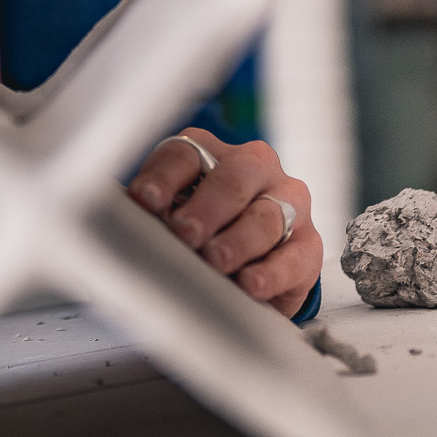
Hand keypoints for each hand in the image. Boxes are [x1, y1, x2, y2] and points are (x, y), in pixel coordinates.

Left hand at [127, 128, 321, 317]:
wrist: (253, 267)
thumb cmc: (205, 232)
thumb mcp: (177, 216)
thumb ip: (158, 215)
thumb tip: (128, 225)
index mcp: (212, 153)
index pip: (185, 154)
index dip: (162, 177)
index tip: (144, 200)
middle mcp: (255, 168)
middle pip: (233, 178)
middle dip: (206, 207)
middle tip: (185, 232)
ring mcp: (288, 202)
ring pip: (266, 215)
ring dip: (237, 240)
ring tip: (215, 260)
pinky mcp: (308, 243)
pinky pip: (294, 255)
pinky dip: (271, 272)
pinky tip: (250, 284)